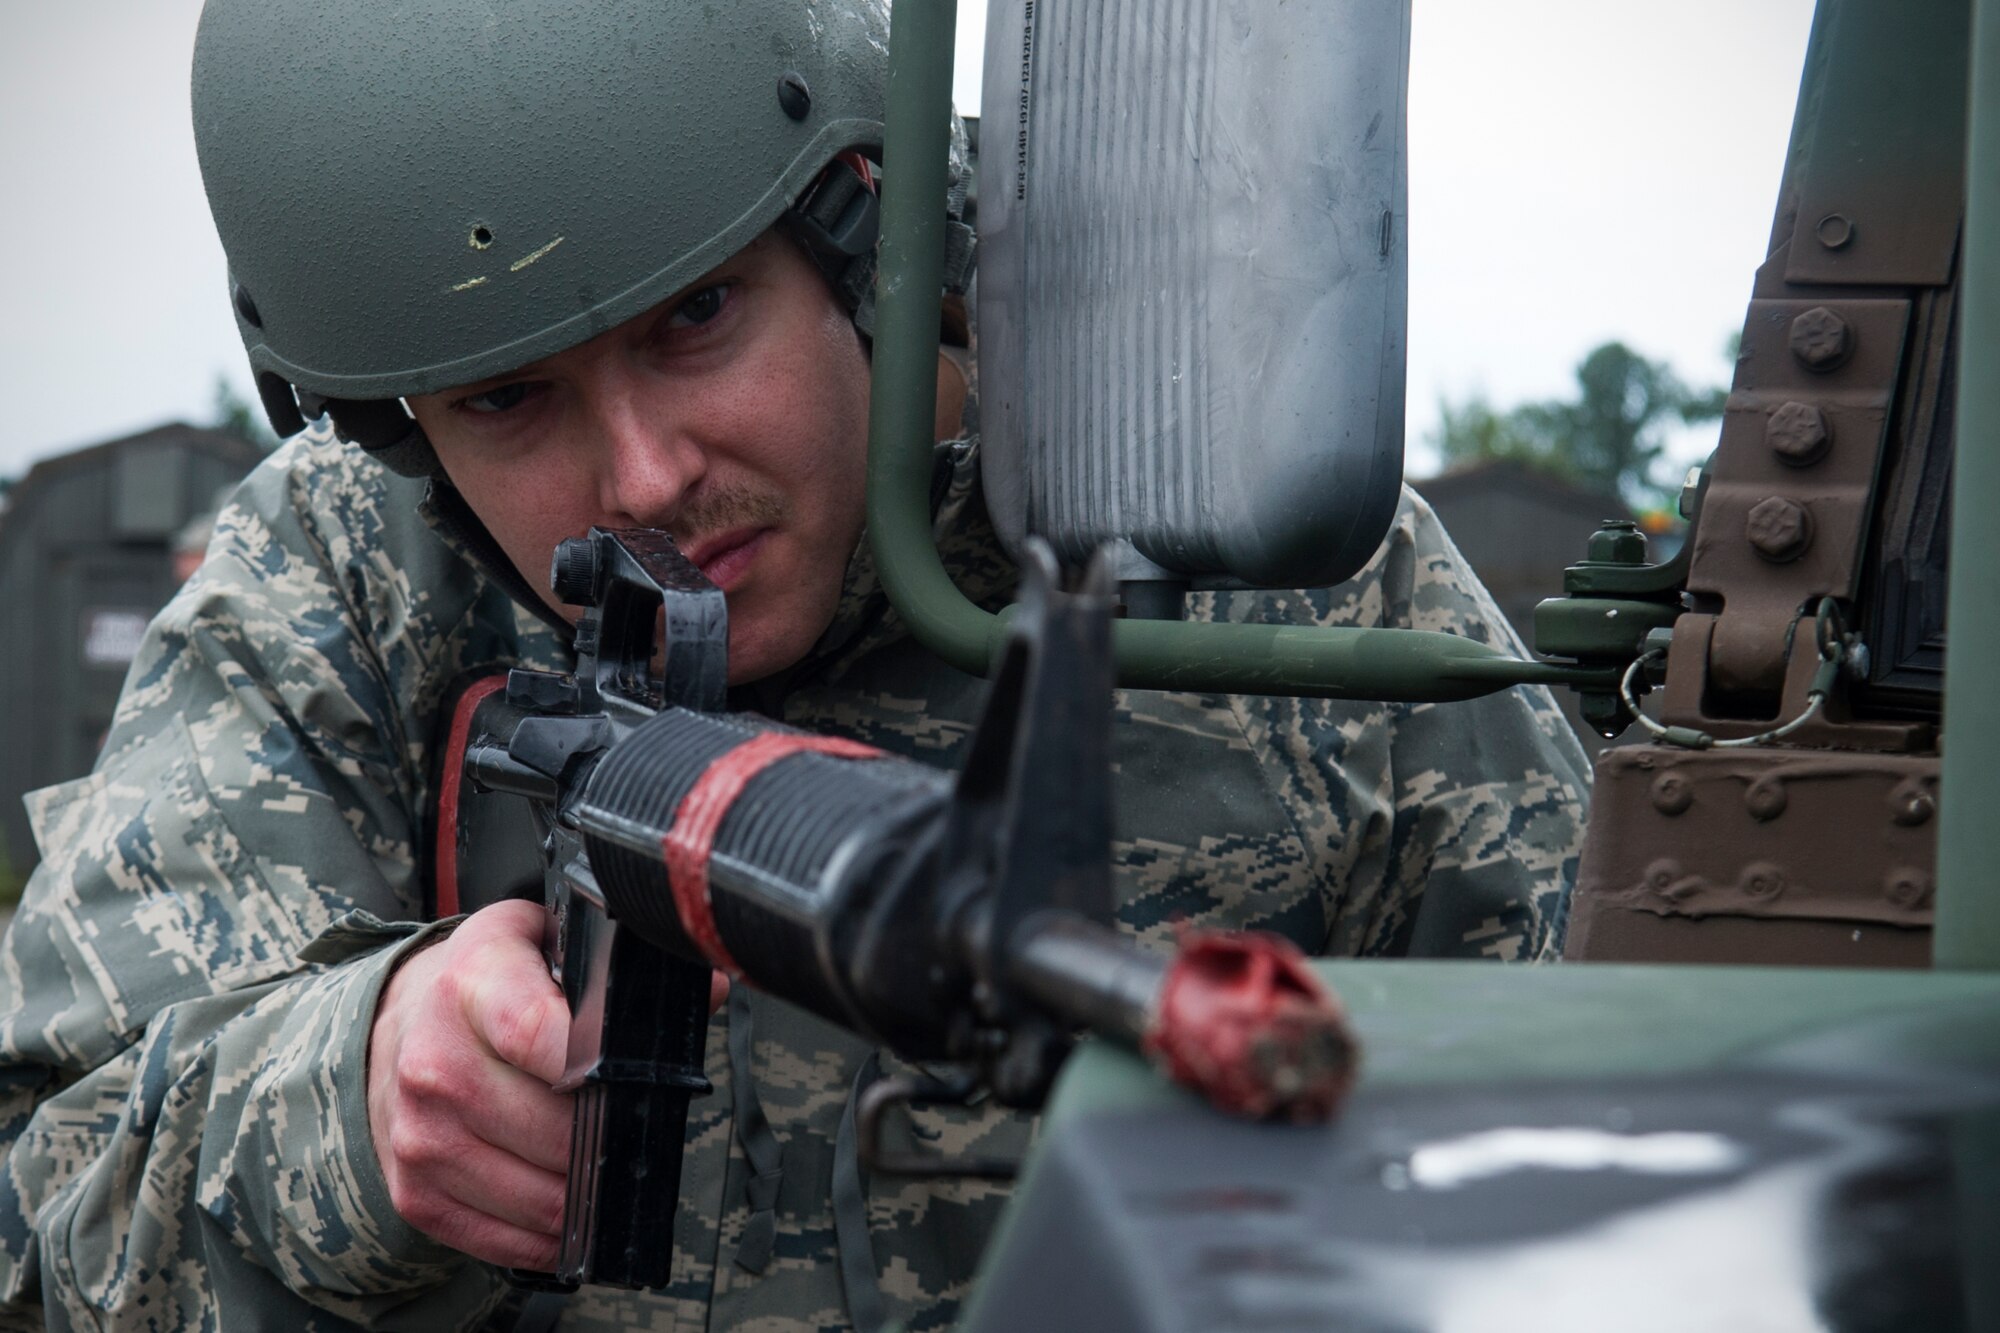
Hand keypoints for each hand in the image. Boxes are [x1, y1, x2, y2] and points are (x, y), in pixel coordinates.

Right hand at [367, 900, 732, 1269]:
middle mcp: (434, 1063)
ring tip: (608, 1162)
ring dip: (591, 1193)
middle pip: (557, 1131)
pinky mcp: (415, 1192)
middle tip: (637, 1123)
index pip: (540, 1034)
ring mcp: (419, 1136)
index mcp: (472, 985)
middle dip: (615, 1134)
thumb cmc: (492, 983)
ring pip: (543, 1197)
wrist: (401, 1024)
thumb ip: (623, 961)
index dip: (603, 1065)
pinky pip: (505, 1241)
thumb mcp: (547, 940)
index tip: (641, 1077)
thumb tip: (709, 989)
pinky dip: (551, 1235)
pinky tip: (571, 1204)